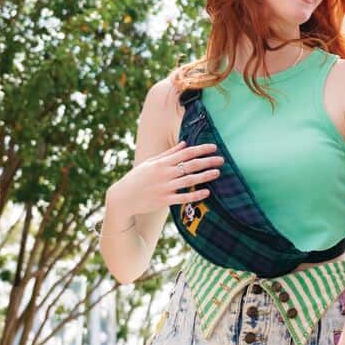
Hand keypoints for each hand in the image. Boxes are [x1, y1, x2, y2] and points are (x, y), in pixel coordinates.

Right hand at [107, 141, 221, 219]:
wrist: (123, 198)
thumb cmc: (137, 178)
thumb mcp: (151, 162)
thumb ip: (169, 153)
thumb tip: (185, 143)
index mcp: (162, 162)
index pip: (186, 153)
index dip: (201, 149)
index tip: (214, 147)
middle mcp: (165, 173)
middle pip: (191, 165)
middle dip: (208, 161)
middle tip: (221, 159)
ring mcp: (165, 187)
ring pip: (189, 180)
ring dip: (205, 176)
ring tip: (217, 172)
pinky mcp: (164, 200)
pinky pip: (183, 197)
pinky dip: (195, 194)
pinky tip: (207, 192)